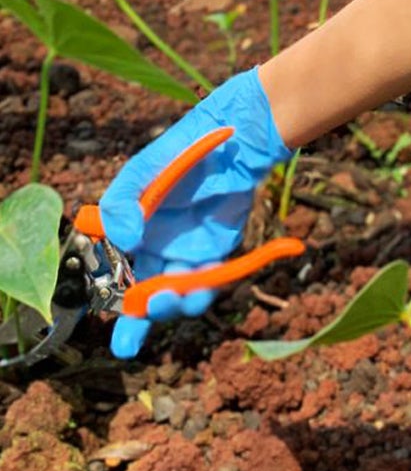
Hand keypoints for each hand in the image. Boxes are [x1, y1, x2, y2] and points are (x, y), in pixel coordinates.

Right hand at [97, 67, 293, 359]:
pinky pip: (209, 278)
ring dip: (174, 304)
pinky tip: (203, 285)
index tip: (114, 321)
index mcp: (131, 230)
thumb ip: (123, 202)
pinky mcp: (216, 250)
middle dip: (138, 320)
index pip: (115, 272)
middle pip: (144, 294)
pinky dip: (207, 288)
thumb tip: (123, 240)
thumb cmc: (183, 148)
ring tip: (174, 297)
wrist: (235, 137)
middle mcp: (155, 246)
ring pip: (177, 292)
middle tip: (134, 333)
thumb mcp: (146, 170)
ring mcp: (186, 250)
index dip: (114, 302)